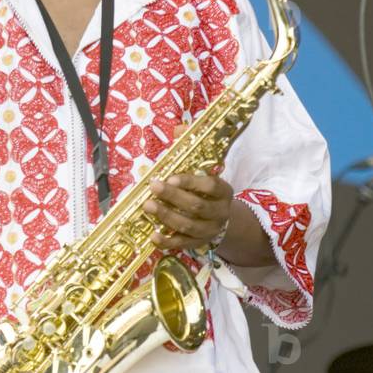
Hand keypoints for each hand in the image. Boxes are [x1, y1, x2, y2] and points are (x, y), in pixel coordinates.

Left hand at [143, 127, 232, 250]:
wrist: (222, 219)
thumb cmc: (206, 189)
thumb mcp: (205, 170)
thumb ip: (191, 148)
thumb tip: (179, 127)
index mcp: (224, 191)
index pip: (211, 186)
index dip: (191, 182)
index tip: (171, 177)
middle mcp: (220, 212)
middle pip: (198, 206)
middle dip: (174, 197)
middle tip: (154, 186)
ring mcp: (210, 230)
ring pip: (189, 225)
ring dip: (167, 216)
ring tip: (147, 205)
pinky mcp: (199, 244)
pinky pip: (183, 245)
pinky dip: (168, 242)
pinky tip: (153, 236)